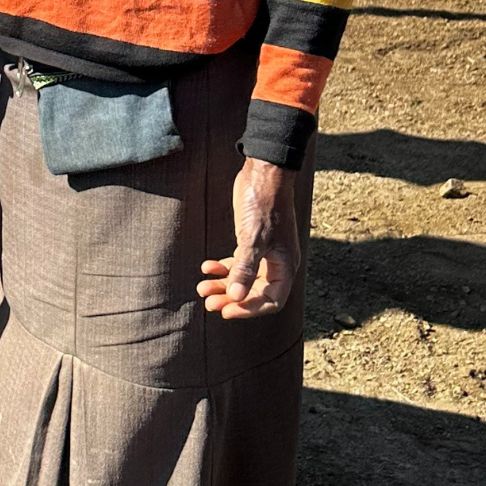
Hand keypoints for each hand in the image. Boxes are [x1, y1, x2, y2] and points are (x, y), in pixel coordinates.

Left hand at [197, 158, 300, 318]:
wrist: (263, 174)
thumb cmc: (263, 205)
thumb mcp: (253, 238)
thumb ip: (244, 268)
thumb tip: (236, 297)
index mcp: (285, 266)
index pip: (270, 301)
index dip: (249, 310)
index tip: (226, 311)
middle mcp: (277, 263)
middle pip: (254, 293)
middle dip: (231, 298)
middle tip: (208, 302)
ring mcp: (264, 253)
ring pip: (243, 279)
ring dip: (223, 285)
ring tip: (201, 288)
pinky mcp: (251, 241)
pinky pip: (237, 263)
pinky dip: (222, 267)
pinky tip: (206, 267)